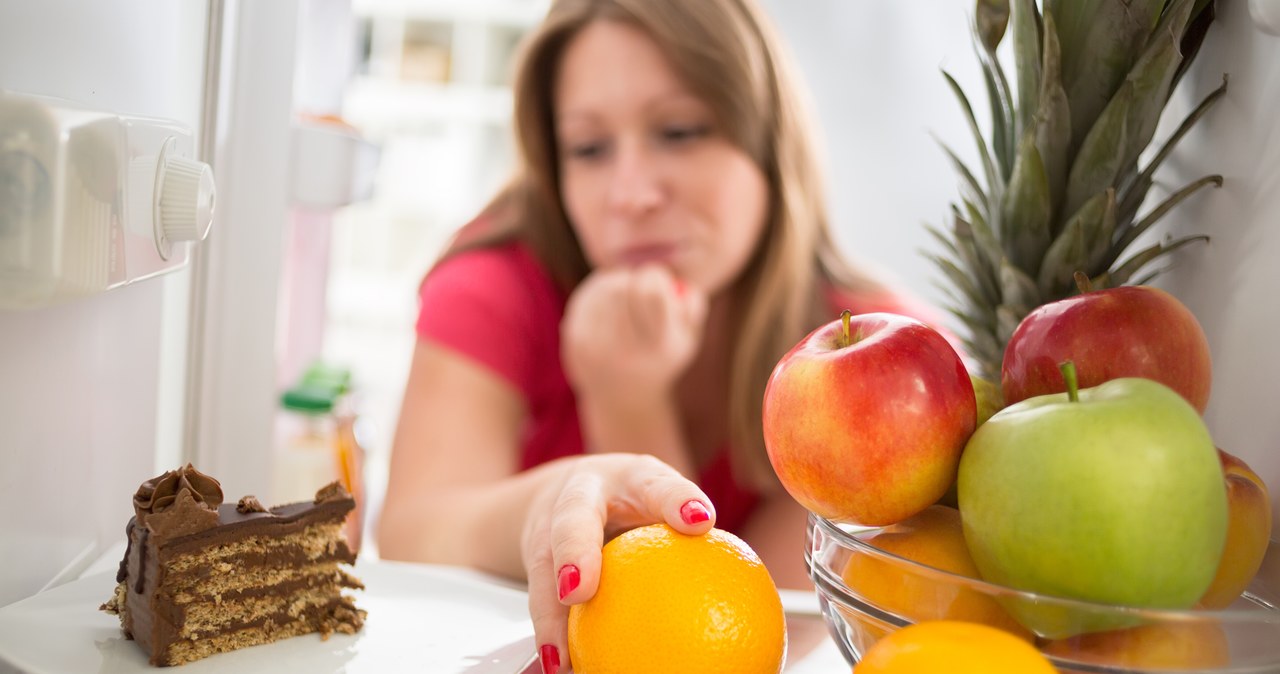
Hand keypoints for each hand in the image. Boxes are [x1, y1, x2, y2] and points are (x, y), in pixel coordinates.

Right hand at [520, 454, 714, 673]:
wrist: (564, 490)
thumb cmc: (631, 500)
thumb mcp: (662, 502)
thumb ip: (692, 537)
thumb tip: (746, 596)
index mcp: (630, 477)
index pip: (657, 484)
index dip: (677, 500)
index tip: (700, 521)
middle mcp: (582, 495)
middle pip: (572, 520)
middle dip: (575, 552)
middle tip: (580, 590)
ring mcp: (548, 524)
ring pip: (541, 564)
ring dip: (549, 612)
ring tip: (562, 656)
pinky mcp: (533, 557)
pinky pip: (538, 597)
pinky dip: (549, 633)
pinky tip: (563, 666)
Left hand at [561, 265, 707, 409]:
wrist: (623, 396)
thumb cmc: (660, 357)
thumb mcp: (687, 338)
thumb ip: (693, 308)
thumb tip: (679, 285)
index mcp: (657, 346)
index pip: (651, 293)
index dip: (655, 277)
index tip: (656, 281)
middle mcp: (623, 350)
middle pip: (621, 288)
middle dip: (632, 279)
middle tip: (638, 284)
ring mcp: (593, 346)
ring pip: (601, 288)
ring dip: (615, 281)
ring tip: (624, 294)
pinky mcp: (574, 339)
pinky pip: (585, 297)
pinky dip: (596, 291)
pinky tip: (605, 304)